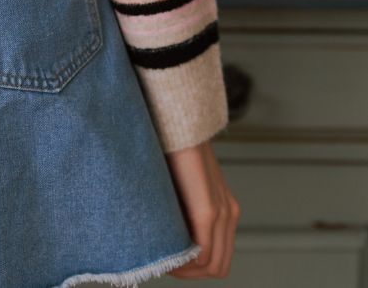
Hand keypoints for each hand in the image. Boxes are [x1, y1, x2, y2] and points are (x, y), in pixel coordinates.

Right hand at [165, 140, 239, 278]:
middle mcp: (229, 213)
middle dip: (190, 273)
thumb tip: (164, 229)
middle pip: (217, 267)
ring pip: (211, 265)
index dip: (194, 266)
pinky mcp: (207, 210)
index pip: (218, 256)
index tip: (168, 258)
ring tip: (163, 260)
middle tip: (164, 264)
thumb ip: (181, 205)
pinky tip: (167, 253)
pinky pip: (202, 252)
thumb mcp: (182, 183)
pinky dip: (185, 261)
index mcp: (225, 208)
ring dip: (186, 270)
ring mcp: (221, 213)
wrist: (177, 120)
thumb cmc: (172, 146)